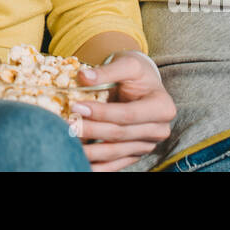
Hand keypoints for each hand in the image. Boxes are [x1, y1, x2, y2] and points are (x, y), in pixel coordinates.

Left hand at [69, 52, 175, 171]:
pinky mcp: (135, 154)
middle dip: (91, 131)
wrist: (143, 83)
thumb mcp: (127, 64)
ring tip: (67, 143)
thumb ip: (107, 71)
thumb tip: (84, 76)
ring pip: (115, 152)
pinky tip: (79, 162)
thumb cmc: (136, 72)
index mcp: (162, 107)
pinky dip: (97, 166)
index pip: (127, 114)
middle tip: (67, 126)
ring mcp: (147, 145)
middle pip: (120, 134)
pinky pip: (115, 163)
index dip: (102, 113)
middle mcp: (159, 130)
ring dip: (90, 151)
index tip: (77, 107)